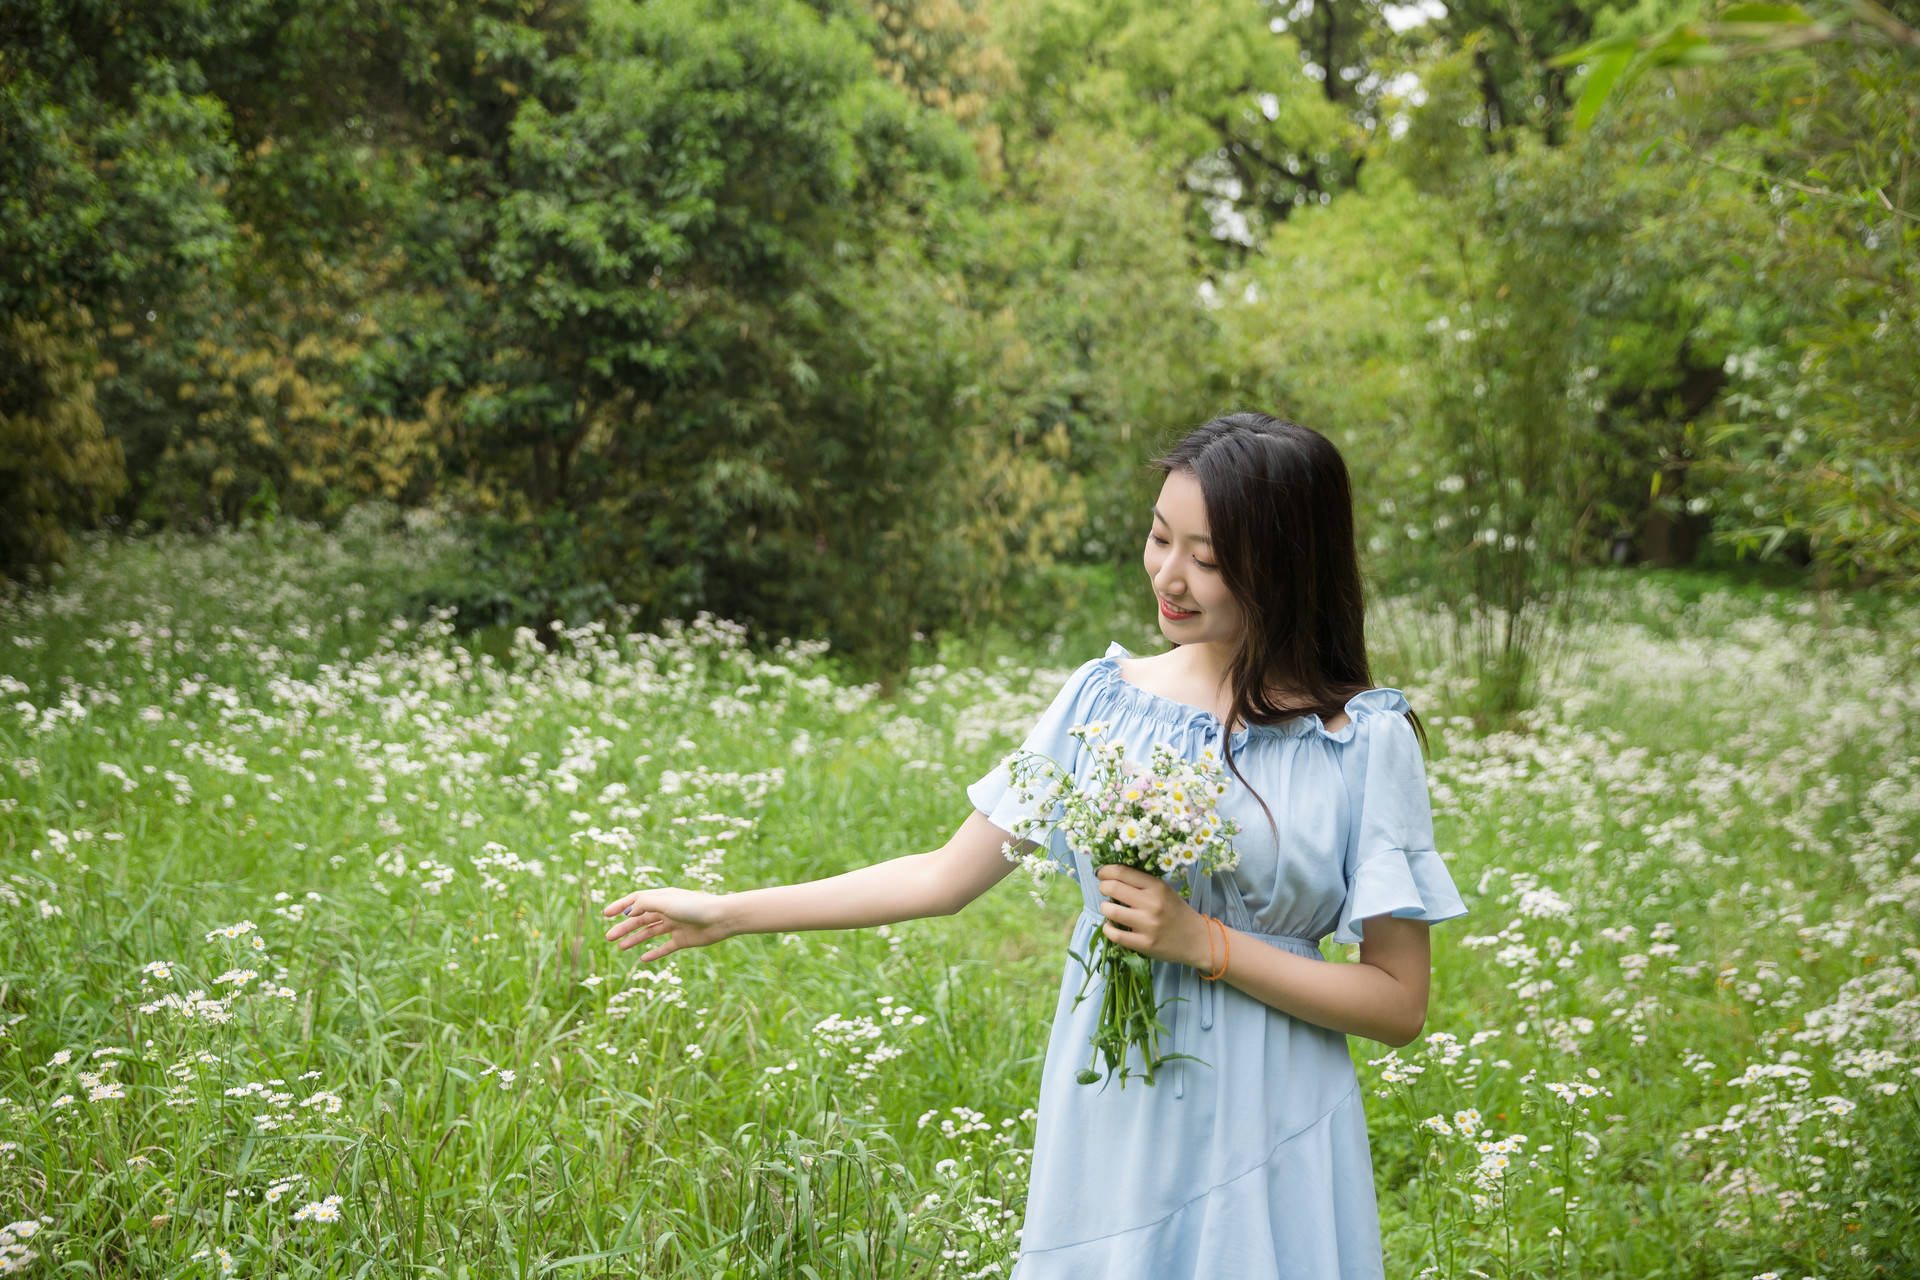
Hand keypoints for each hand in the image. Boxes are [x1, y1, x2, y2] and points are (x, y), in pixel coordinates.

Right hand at [601, 887, 731, 960]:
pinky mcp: (684, 939)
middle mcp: (668, 910)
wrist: (721, 918)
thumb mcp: (666, 902)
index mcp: (663, 897)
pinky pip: (666, 947)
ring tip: (621, 947)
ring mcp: (676, 925)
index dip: (621, 906)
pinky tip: (643, 959)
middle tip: (609, 937)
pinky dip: (655, 952)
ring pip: (650, 932)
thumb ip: (645, 904)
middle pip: (641, 919)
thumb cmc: (694, 906)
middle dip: (624, 927)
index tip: (606, 914)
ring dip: (635, 939)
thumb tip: (629, 911)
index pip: (637, 900)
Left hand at [1093, 865, 1210, 969]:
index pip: (1121, 872)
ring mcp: (1148, 925)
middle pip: (1113, 888)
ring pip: (1111, 910)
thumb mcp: (1164, 890)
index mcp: (1157, 887)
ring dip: (1104, 907)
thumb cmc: (1176, 911)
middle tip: (1104, 889)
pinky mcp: (1145, 944)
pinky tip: (1110, 925)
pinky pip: (1116, 935)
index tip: (1102, 874)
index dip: (1105, 871)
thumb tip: (1111, 875)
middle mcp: (1152, 904)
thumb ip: (1142, 883)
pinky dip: (1107, 928)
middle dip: (1103, 886)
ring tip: (1108, 908)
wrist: (1197, 939)